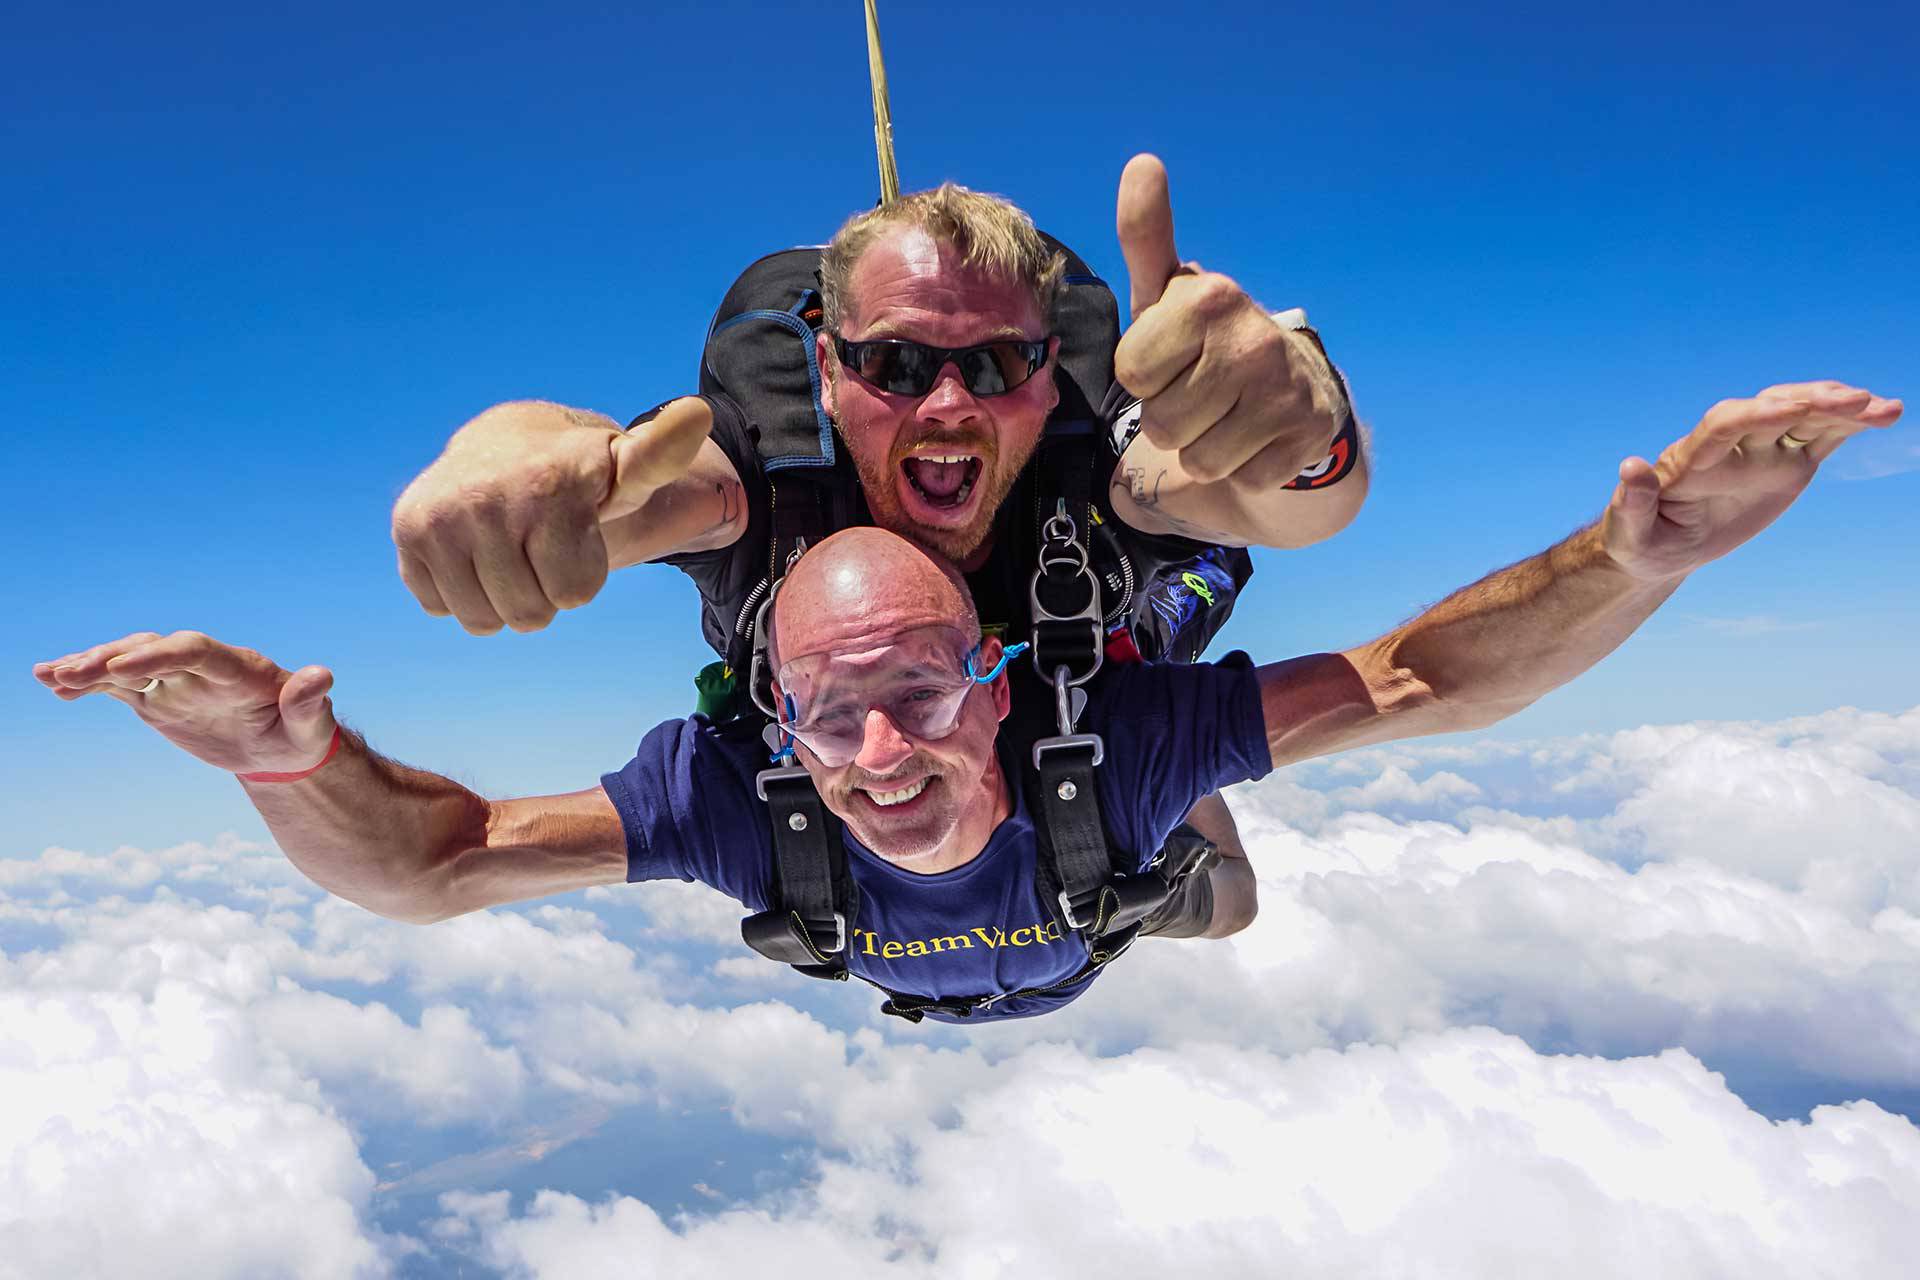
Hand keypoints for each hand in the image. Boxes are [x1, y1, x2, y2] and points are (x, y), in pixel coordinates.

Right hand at [33, 631, 338, 775]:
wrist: (281, 749)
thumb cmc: (303, 734)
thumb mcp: (312, 727)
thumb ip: (309, 703)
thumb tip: (320, 675)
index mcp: (240, 668)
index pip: (196, 650)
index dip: (161, 655)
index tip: (123, 667)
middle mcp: (202, 667)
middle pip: (152, 650)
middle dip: (113, 658)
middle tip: (72, 674)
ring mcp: (175, 681)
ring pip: (127, 664)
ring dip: (89, 667)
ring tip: (49, 676)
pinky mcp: (157, 698)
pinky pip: (117, 687)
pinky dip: (85, 684)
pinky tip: (50, 685)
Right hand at [391, 398, 711, 633]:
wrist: (506, 444)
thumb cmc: (579, 473)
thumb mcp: (627, 468)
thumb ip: (662, 454)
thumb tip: (696, 413)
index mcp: (549, 486)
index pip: (574, 594)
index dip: (583, 573)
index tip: (579, 528)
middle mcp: (486, 497)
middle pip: (530, 615)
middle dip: (546, 591)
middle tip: (545, 546)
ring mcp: (439, 516)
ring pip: (484, 620)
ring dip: (505, 598)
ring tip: (512, 549)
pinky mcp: (406, 531)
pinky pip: (443, 607)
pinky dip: (463, 591)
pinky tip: (475, 550)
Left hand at [1112, 154, 1342, 488]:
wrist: (1294, 390)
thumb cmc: (1208, 342)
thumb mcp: (1169, 294)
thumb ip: (1147, 236)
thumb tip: (1142, 162)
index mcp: (1210, 298)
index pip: (1131, 374)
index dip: (1145, 376)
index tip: (1172, 359)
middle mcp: (1252, 339)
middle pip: (1161, 423)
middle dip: (1172, 419)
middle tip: (1201, 392)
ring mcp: (1285, 390)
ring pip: (1198, 459)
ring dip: (1203, 449)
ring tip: (1226, 416)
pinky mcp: (1308, 435)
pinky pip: (1240, 478)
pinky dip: (1243, 468)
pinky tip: (1258, 437)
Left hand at [1603, 381, 1902, 581]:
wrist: (1662, 545)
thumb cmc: (1639, 540)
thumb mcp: (1629, 532)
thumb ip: (1633, 502)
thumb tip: (1630, 466)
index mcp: (1693, 459)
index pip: (1724, 425)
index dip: (1756, 414)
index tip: (1791, 408)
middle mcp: (1731, 446)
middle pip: (1770, 411)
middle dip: (1808, 402)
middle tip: (1854, 401)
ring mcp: (1762, 451)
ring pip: (1803, 417)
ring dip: (1841, 410)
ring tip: (1883, 408)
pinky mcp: (1787, 463)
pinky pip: (1823, 437)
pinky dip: (1853, 425)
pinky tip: (1889, 414)